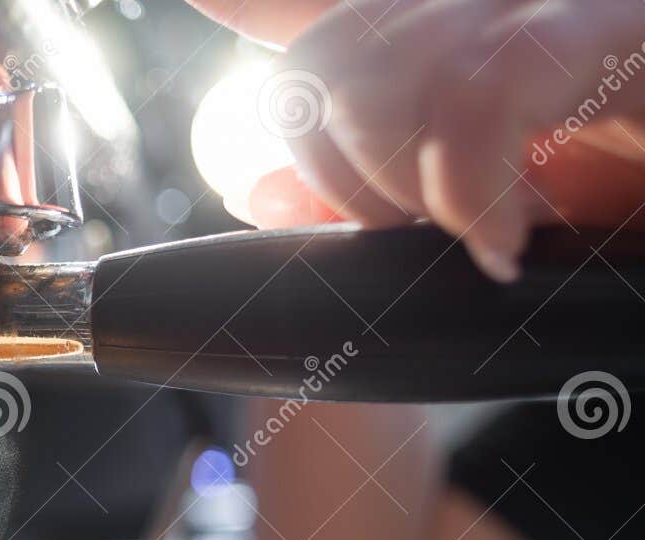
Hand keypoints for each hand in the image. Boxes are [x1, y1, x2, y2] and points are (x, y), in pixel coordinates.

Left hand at [196, 0, 644, 280]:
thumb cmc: (633, 210)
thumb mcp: (485, 213)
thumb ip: (367, 192)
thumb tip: (248, 182)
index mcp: (459, 35)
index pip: (321, 11)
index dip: (258, 6)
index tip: (210, 16)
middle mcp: (500, 5)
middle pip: (327, 52)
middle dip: (330, 166)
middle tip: (405, 229)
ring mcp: (558, 7)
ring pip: (394, 61)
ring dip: (402, 186)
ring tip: (471, 238)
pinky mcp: (623, 29)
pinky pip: (491, 84)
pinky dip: (472, 184)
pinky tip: (502, 243)